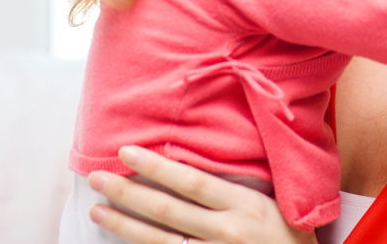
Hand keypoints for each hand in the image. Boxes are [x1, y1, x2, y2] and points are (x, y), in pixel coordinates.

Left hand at [88, 146, 316, 243]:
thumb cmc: (290, 233)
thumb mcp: (272, 201)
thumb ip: (237, 185)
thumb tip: (194, 162)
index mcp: (245, 205)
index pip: (191, 182)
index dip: (156, 166)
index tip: (126, 152)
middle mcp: (227, 232)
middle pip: (167, 210)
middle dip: (128, 193)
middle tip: (97, 177)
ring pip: (159, 241)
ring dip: (124, 225)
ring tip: (96, 211)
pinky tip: (122, 242)